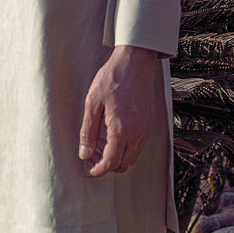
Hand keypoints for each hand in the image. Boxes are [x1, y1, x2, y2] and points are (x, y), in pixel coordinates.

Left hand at [80, 44, 159, 177]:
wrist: (136, 61)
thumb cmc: (112, 78)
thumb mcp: (92, 103)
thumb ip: (87, 131)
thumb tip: (84, 154)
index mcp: (121, 129)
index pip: (110, 163)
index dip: (98, 171)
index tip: (88, 170)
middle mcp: (137, 133)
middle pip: (123, 165)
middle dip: (106, 164)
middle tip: (92, 151)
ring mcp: (146, 129)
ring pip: (132, 157)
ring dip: (116, 156)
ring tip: (101, 139)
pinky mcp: (149, 123)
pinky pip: (138, 146)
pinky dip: (125, 147)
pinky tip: (113, 132)